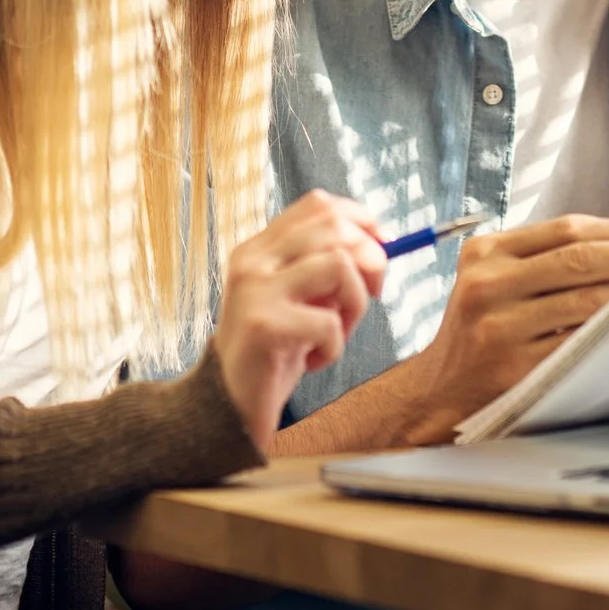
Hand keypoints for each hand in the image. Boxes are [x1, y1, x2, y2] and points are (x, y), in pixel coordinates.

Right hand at [210, 190, 387, 450]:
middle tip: (372, 295)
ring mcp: (256, 290)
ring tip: (336, 332)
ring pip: (339, 265)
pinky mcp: (264, 326)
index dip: (360, 219)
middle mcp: (254, 260)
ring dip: (355, 304)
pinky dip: (334, 347)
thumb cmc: (272, 351)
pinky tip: (312, 361)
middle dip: (370, 260)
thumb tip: (381, 246)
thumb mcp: (300, 299)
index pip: (318, 204)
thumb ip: (326, 270)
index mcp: (260, 248)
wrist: (227, 404)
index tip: (381, 248)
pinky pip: (328, 322)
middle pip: (334, 227)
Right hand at [397, 215, 608, 443]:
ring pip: (584, 301)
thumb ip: (539, 264)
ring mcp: (498, 326)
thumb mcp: (491, 285)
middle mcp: (487, 283)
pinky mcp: (513, 367)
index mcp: (485, 253)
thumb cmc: (480, 336)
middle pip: (578, 259)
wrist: (437, 394)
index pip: (565, 229)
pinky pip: (578, 344)